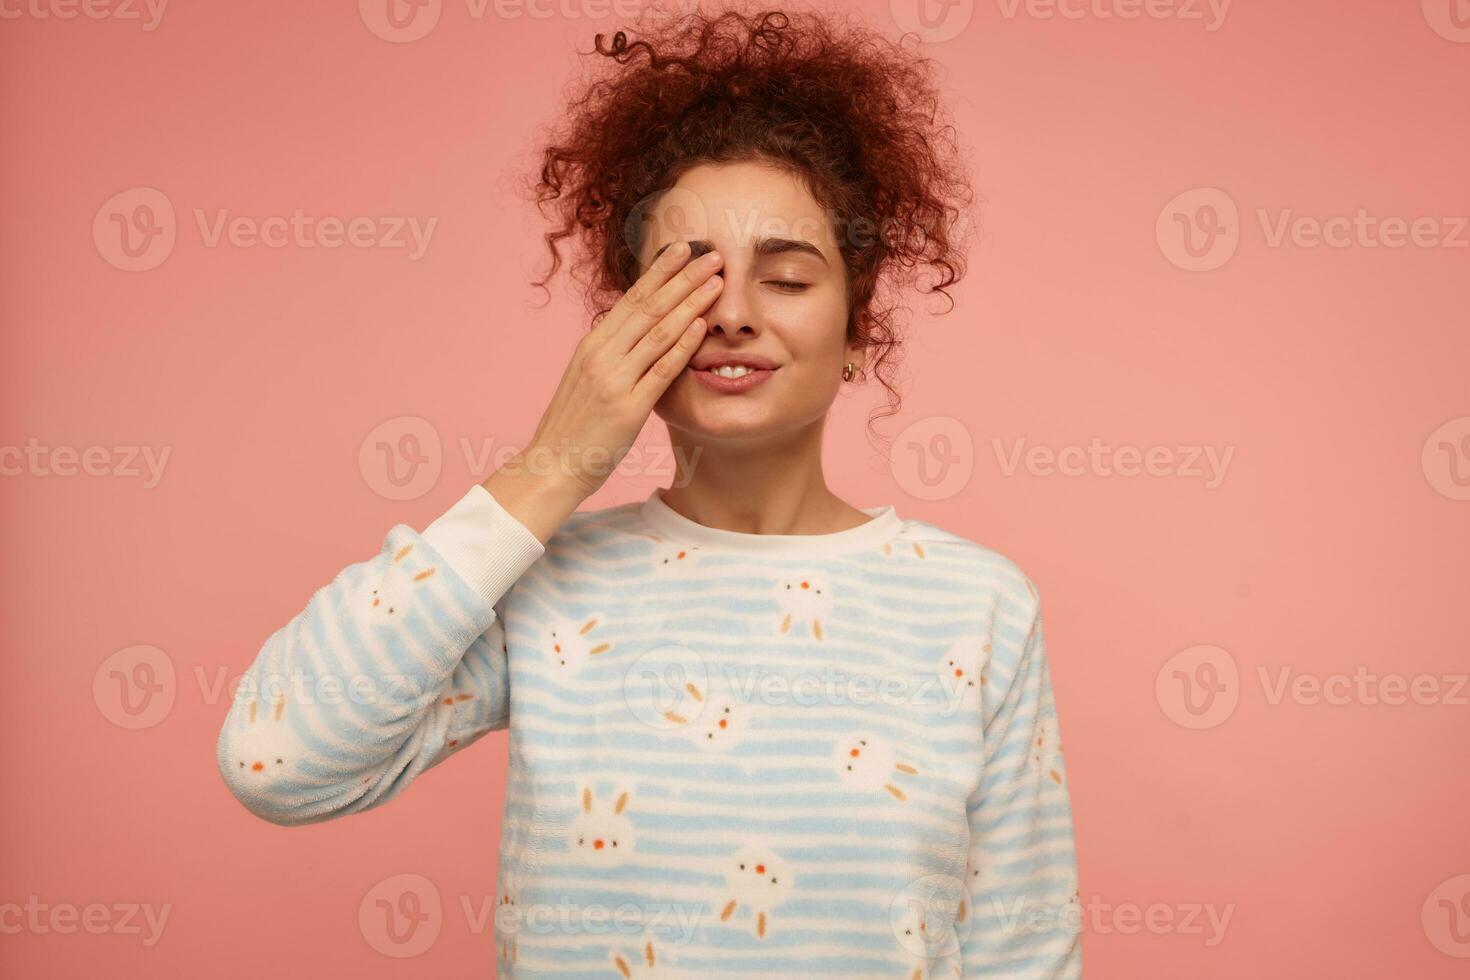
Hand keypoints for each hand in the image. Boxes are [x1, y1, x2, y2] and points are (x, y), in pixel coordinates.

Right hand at [483, 240, 723, 540]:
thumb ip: (612, 355)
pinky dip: (681, 346)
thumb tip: (635, 332)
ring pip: (658, 332)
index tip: (683, 248)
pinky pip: (660, 370)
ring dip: (690, 303)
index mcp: (592, 345)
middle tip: (714, 254)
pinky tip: (701, 327)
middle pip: (648, 306)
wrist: (551, 466)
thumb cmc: (575, 427)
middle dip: (683, 277)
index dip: (660, 271)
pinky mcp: (626, 408)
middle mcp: (601, 355)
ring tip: (717, 281)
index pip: (631, 298)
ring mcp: (613, 380)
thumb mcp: (588, 380)